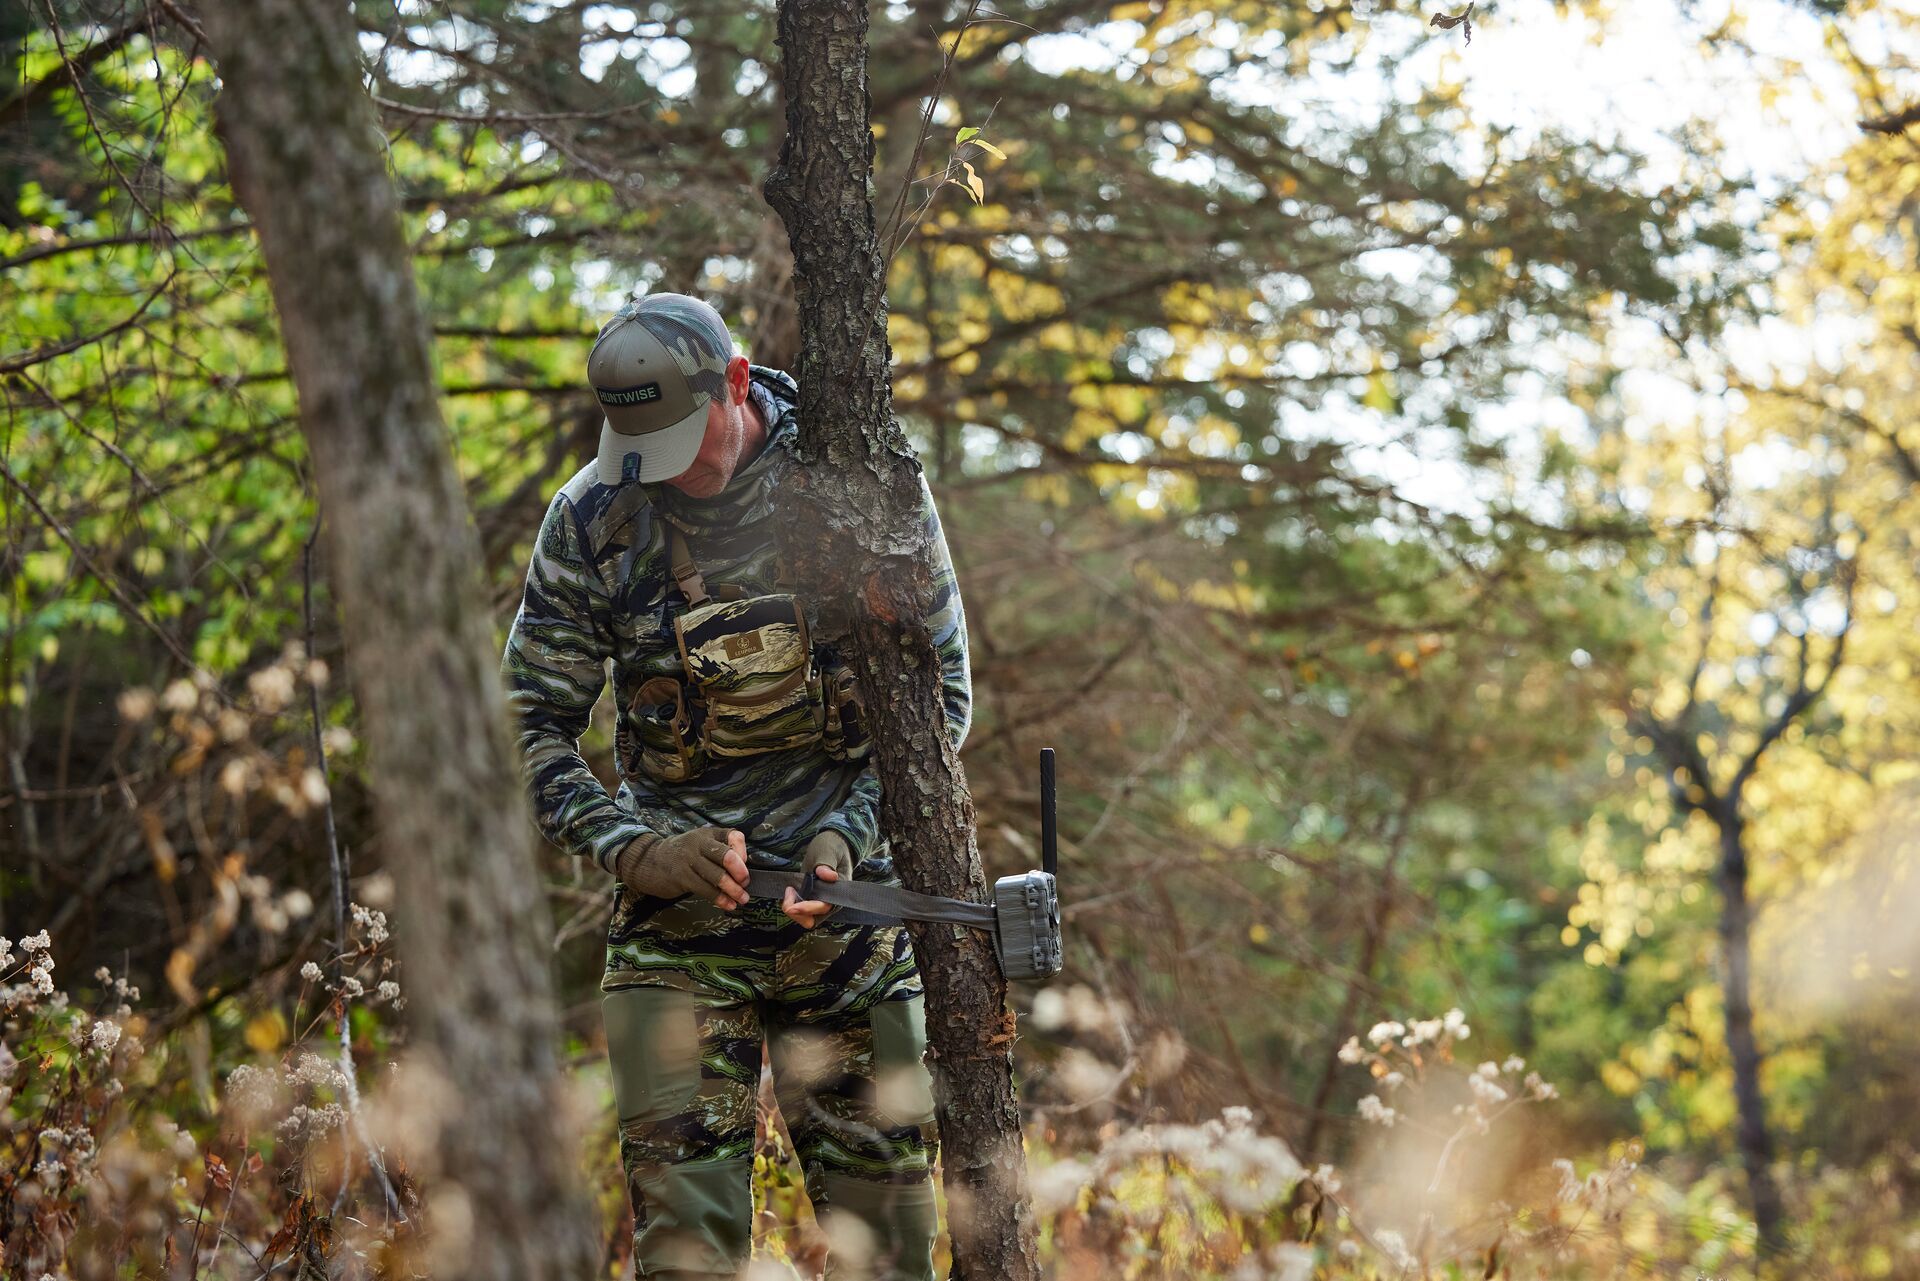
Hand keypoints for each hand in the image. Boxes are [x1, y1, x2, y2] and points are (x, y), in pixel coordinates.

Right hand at [616, 827, 749, 910]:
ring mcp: (688, 860)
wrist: (648, 862)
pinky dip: (719, 898)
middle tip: (746, 883)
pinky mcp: (681, 877)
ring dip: (733, 890)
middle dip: (740, 872)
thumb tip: (743, 871)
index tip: (745, 863)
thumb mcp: (700, 845)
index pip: (733, 836)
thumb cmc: (682, 855)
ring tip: (742, 899)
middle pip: (725, 855)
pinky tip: (728, 904)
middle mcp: (698, 844)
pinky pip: (705, 889)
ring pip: (716, 876)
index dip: (743, 851)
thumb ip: (719, 852)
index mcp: (707, 834)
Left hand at [782, 830, 852, 929]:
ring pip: (806, 918)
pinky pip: (801, 911)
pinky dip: (792, 905)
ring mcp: (821, 901)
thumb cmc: (833, 848)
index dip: (809, 908)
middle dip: (797, 913)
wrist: (834, 846)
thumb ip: (827, 864)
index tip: (794, 905)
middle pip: (813, 919)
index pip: (824, 907)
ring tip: (789, 890)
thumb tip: (830, 876)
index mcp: (839, 890)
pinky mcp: (812, 899)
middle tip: (789, 892)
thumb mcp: (829, 851)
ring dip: (793, 909)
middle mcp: (831, 900)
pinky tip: (790, 890)